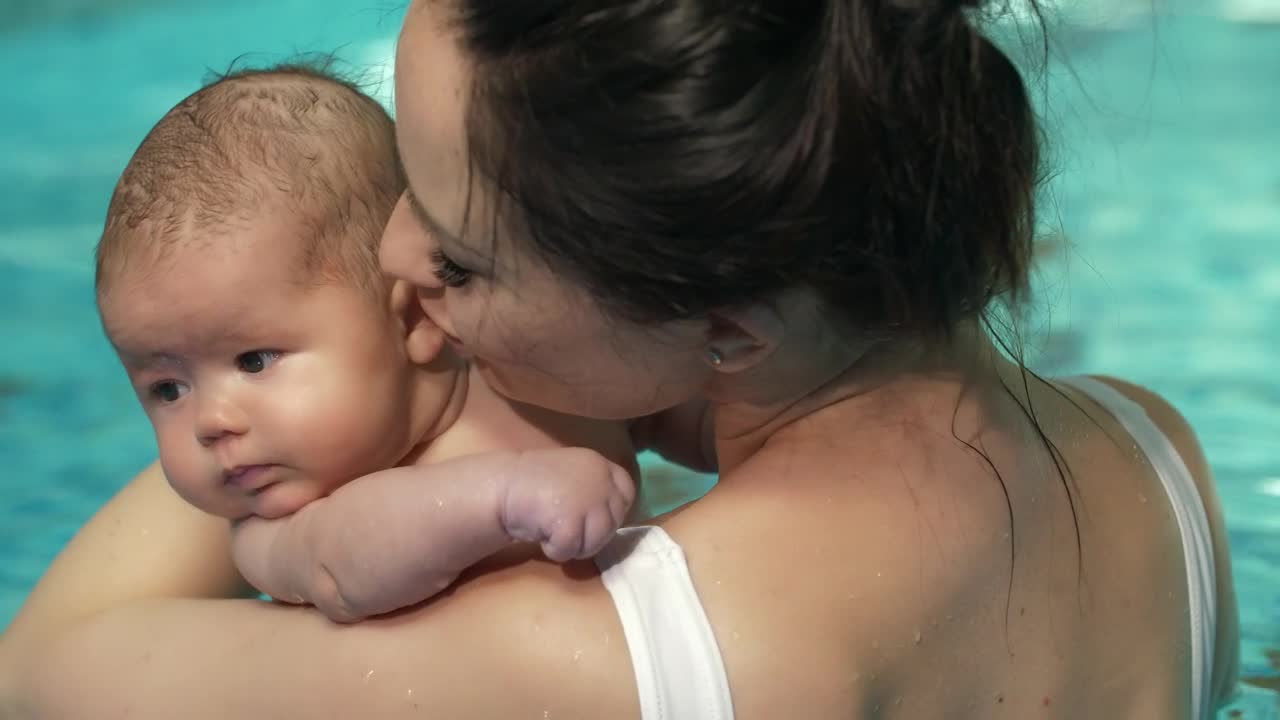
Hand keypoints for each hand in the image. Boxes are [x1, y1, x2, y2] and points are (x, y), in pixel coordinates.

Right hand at [500, 448, 635, 561]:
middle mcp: (600, 479)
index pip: (626, 491)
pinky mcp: (571, 523)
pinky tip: (542, 534)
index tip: (593, 517)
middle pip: (613, 522)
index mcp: (600, 464)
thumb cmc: (534, 483)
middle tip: (566, 527)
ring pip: (597, 541)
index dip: (613, 509)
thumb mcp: (573, 474)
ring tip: (553, 530)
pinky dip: (555, 549)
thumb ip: (595, 487)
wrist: (501, 487)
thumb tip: (615, 517)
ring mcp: (588, 501)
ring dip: (574, 544)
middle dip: (591, 532)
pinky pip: (572, 550)